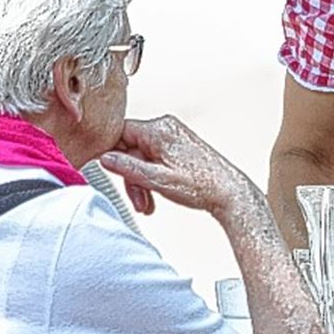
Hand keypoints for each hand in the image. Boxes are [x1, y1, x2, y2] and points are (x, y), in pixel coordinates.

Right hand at [100, 115, 246, 214]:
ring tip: (148, 205)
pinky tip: (156, 196)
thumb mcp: (157, 180)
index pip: (119, 133)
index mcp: (159, 129)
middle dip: (131, 177)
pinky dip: (152, 178)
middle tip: (138, 202)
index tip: (107, 173)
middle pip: (130, 149)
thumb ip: (127, 168)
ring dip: (141, 182)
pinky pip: (154, 159)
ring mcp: (173, 136)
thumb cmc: (201, 186)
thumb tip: (104, 158)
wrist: (229, 193)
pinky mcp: (179, 147)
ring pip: (142, 157)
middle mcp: (166, 127)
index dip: (111, 155)